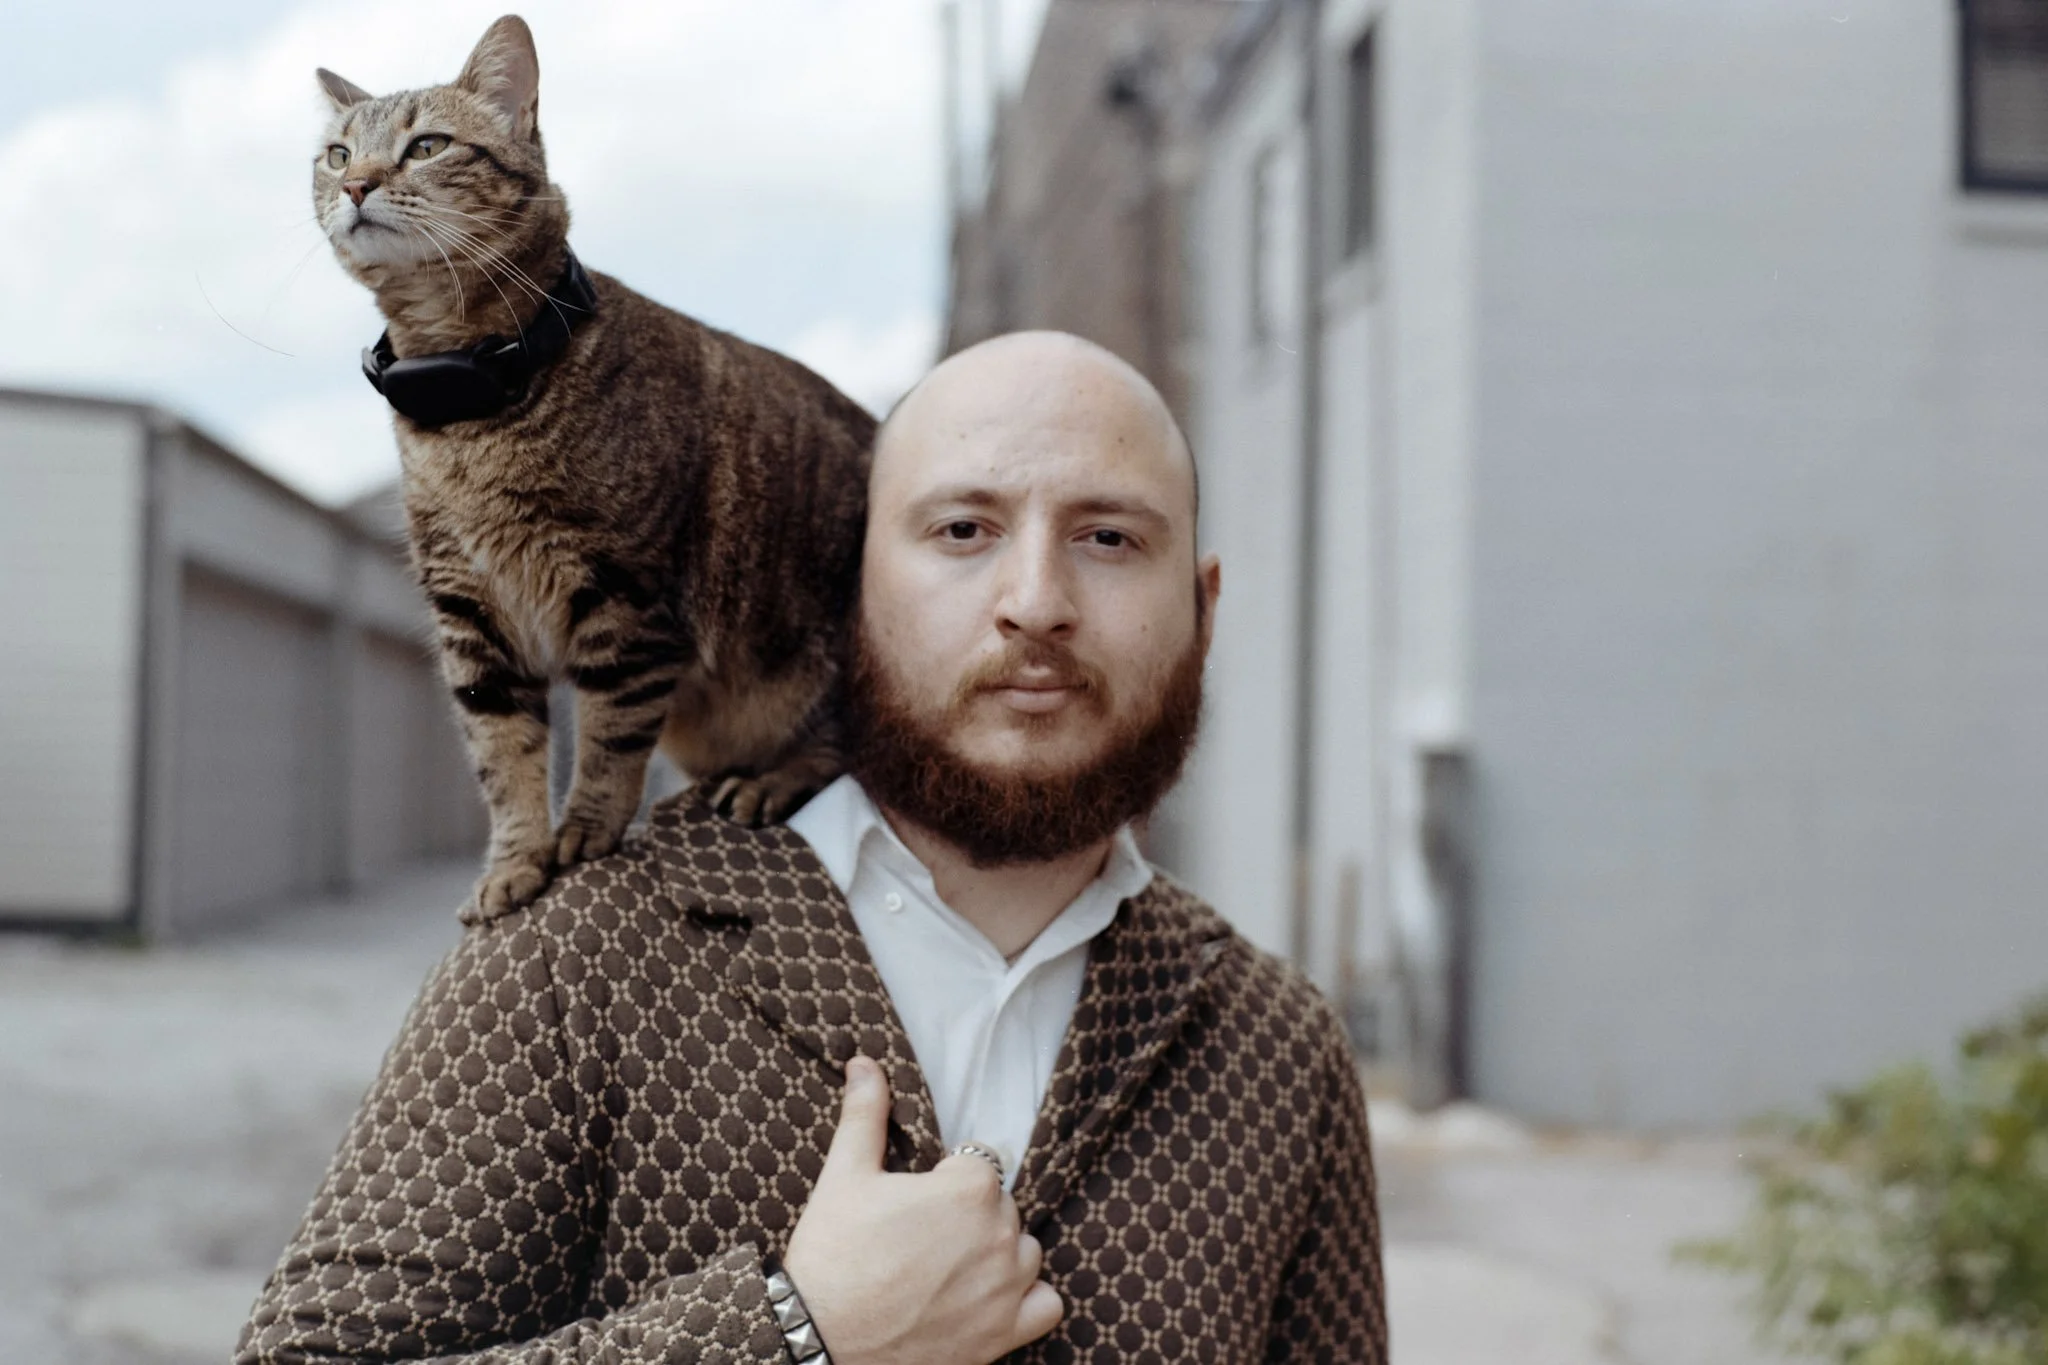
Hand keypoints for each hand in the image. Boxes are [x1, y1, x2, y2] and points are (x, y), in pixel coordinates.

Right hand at [782, 1056, 1062, 1364]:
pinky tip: (991, 1297)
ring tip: (947, 1268)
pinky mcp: (1005, 1334)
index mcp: (969, 1189)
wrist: (818, 1339)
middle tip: (920, 1238)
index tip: (917, 1202)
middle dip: (969, 1216)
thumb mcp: (845, 1175)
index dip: (947, 1181)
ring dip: (998, 1254)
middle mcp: (1000, 1235)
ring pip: (1024, 1251)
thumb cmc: (833, 1255)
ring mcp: (1007, 1288)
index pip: (981, 1166)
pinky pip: (1046, 1304)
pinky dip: (1028, 1299)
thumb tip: (865, 1062)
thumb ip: (865, 1113)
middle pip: (1001, 1208)